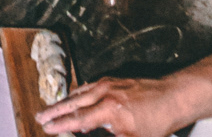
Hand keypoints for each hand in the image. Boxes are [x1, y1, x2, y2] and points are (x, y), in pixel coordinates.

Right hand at [36, 71, 180, 134]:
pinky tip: (74, 97)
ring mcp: (107, 83)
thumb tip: (88, 132)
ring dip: (63, 102)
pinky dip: (76, 93)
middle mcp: (104, 93)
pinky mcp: (112, 80)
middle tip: (39, 117)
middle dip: (54, 111)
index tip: (46, 128)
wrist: (172, 97)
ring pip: (78, 93)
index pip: (78, 120)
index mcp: (108, 110)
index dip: (61, 125)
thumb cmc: (157, 121)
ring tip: (51, 110)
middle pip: (73, 103)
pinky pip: (88, 87)